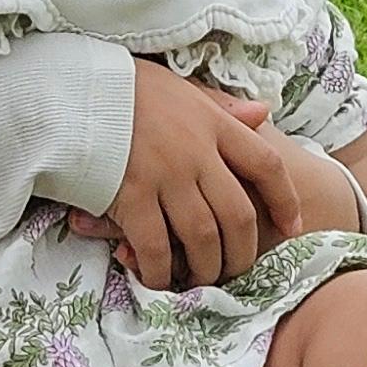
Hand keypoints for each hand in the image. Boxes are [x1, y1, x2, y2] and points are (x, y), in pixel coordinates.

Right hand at [93, 62, 302, 290]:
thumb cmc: (128, 87)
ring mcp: (164, 175)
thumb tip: (263, 113)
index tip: (294, 226)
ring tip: (202, 279)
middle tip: (236, 270)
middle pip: (238, 215)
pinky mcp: (129, 195)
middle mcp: (196, 152)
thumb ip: (223, 107)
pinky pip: (155, 247)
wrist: (72, 86)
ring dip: (206, 268)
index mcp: (213, 123)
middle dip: (243, 252)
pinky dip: (161, 270)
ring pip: (203, 237)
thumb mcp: (182, 88)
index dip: (286, 200)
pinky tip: (159, 278)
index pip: (266, 164)